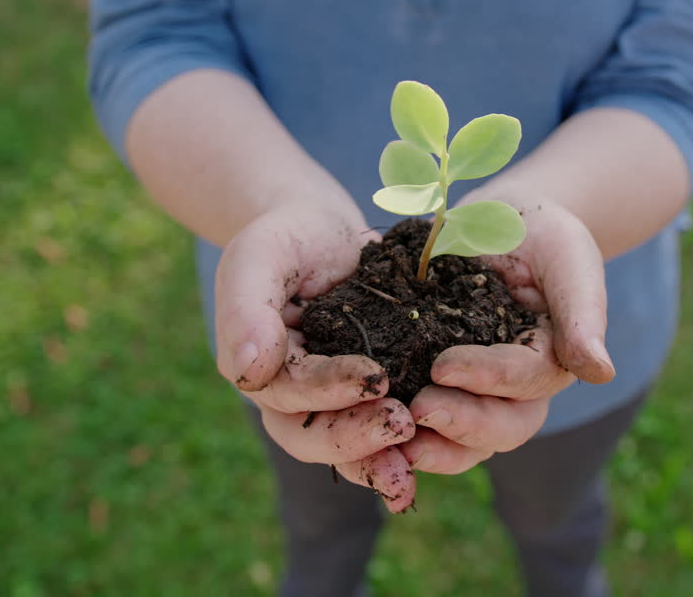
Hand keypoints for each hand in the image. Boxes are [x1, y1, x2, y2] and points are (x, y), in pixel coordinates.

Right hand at [215, 199, 417, 511]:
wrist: (326, 233)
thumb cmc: (288, 238)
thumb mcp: (261, 255)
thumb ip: (246, 308)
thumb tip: (247, 372)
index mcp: (263, 370)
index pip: (291, 393)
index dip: (330, 390)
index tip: (375, 376)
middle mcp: (294, 400)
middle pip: (313, 438)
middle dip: (357, 438)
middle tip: (403, 424)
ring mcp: (335, 404)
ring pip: (349, 450)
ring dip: (383, 459)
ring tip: (419, 455)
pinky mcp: (375, 397)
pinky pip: (385, 434)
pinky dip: (411, 447)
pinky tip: (446, 448)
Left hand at [399, 197, 613, 474]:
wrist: (495, 223)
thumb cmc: (540, 234)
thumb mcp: (567, 258)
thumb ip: (583, 312)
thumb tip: (601, 373)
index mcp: (551, 363)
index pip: (525, 382)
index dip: (487, 378)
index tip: (444, 366)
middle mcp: (516, 391)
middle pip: (500, 429)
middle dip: (459, 425)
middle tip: (415, 410)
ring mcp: (475, 395)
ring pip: (463, 442)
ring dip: (429, 447)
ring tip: (391, 444)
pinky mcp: (434, 386)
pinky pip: (422, 422)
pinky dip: (397, 432)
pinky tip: (365, 426)